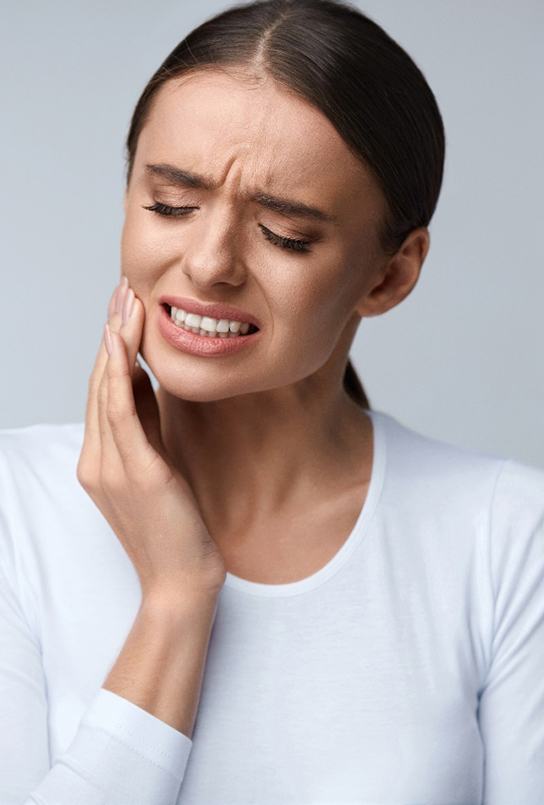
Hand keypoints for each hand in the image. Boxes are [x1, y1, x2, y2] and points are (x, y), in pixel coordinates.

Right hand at [76, 276, 226, 604]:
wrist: (182, 582)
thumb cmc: (176, 528)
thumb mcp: (158, 467)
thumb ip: (148, 429)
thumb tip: (149, 385)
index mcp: (102, 459)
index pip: (104, 392)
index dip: (114, 347)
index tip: (126, 308)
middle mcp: (97, 459)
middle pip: (100, 382)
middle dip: (112, 332)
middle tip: (124, 289)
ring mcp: (111, 466)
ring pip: (106, 389)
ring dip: (116, 339)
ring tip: (127, 298)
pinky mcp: (137, 473)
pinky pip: (120, 412)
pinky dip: (117, 372)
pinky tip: (121, 338)